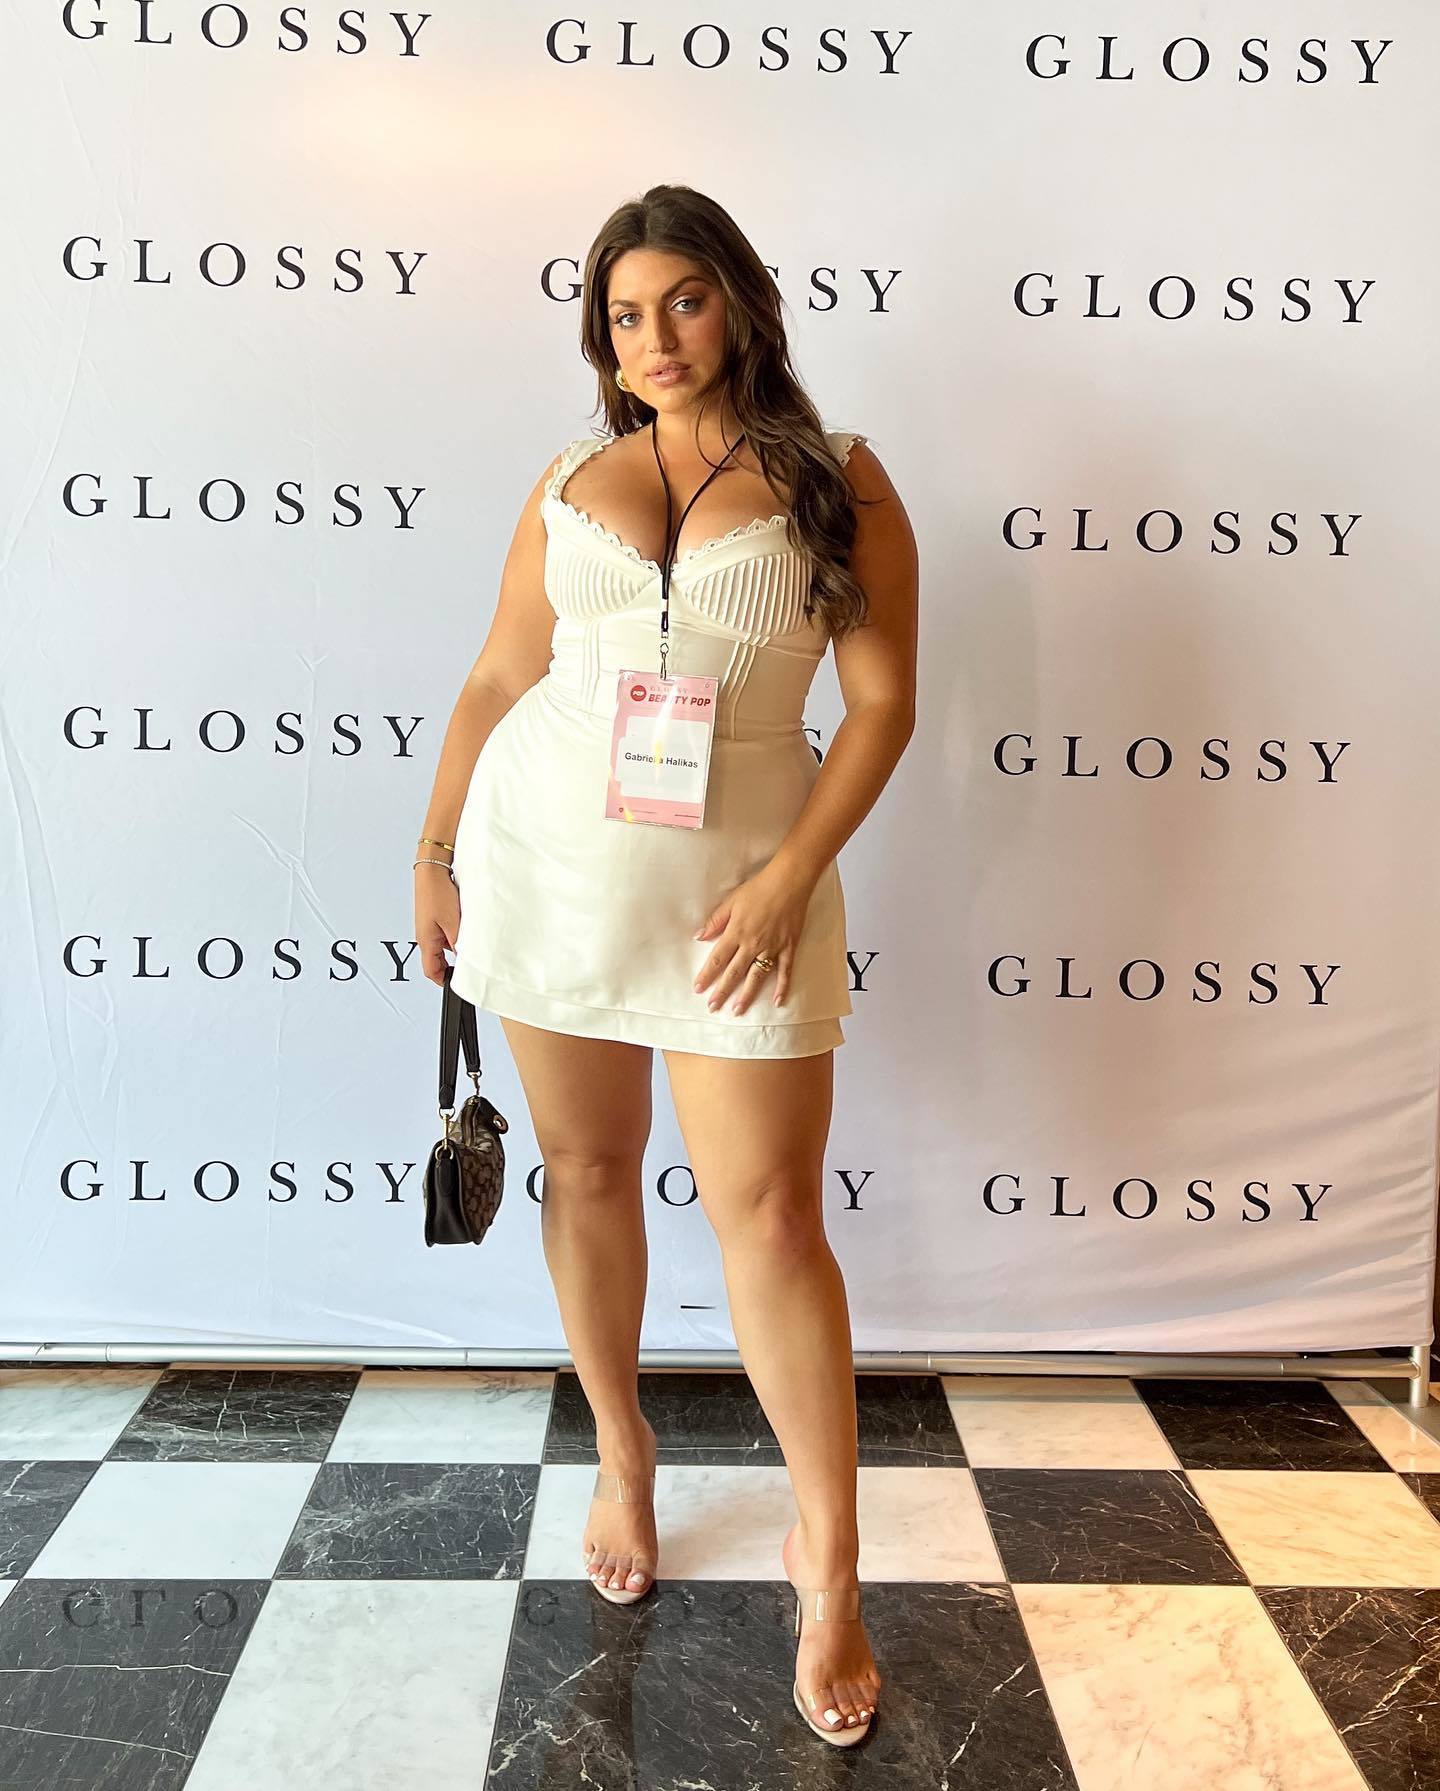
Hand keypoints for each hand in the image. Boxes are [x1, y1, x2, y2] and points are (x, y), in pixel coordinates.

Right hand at [415, 864, 459, 985]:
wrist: (433, 868)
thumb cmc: (437, 892)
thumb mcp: (454, 923)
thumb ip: (459, 944)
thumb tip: (465, 960)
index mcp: (425, 941)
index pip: (431, 971)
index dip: (443, 981)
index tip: (455, 984)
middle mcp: (425, 935)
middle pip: (437, 960)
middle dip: (452, 964)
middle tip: (468, 963)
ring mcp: (429, 925)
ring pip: (443, 945)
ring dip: (455, 947)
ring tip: (468, 940)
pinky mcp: (434, 916)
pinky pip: (445, 932)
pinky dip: (455, 934)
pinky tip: (465, 927)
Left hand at [692, 859, 817, 1014]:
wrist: (789, 881)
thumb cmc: (759, 887)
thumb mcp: (732, 901)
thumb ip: (715, 921)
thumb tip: (699, 936)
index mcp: (736, 932)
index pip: (717, 959)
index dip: (707, 975)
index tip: (698, 989)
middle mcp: (753, 944)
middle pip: (734, 973)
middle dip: (722, 991)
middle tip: (713, 1007)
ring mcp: (772, 948)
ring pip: (757, 976)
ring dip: (747, 995)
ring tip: (738, 1010)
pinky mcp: (789, 947)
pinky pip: (785, 971)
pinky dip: (782, 987)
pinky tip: (777, 1001)